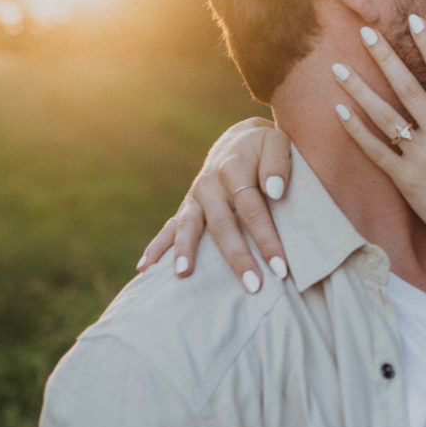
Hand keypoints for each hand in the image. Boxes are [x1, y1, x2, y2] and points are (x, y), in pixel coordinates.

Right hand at [136, 118, 293, 292]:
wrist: (240, 141)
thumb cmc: (264, 147)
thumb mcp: (278, 143)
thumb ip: (277, 164)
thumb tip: (274, 191)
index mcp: (233, 168)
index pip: (251, 208)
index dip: (267, 238)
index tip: (280, 267)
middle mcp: (209, 184)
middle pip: (223, 225)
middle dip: (238, 257)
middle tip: (253, 286)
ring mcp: (195, 197)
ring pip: (189, 227)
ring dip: (186, 251)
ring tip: (184, 274)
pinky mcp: (187, 208)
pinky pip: (169, 228)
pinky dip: (156, 247)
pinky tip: (144, 268)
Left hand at [333, 16, 425, 251]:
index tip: (414, 19)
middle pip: (409, 88)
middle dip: (386, 57)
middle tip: (366, 31)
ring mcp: (420, 157)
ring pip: (384, 117)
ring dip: (359, 90)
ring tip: (338, 67)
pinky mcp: (404, 180)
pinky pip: (375, 152)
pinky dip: (356, 131)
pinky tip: (339, 111)